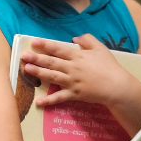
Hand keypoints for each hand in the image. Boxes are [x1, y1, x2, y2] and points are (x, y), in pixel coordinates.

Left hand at [22, 34, 140, 111]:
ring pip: (52, 77)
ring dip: (38, 73)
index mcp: (78, 56)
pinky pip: (59, 98)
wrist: (117, 86)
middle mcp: (72, 68)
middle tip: (23, 55)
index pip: (58, 49)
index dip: (46, 45)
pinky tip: (38, 102)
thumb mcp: (100, 48)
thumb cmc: (109, 66)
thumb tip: (74, 38)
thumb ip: (87, 40)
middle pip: (51, 62)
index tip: (34, 41)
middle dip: (36, 58)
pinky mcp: (74, 95)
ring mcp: (72, 82)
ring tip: (26, 70)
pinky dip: (49, 101)